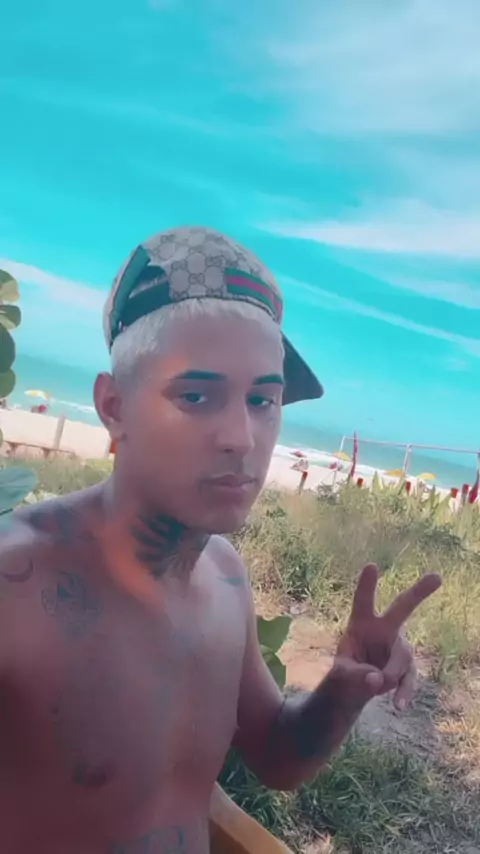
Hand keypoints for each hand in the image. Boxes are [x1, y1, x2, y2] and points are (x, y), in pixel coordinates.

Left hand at [332, 564, 441, 710]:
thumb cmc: (346, 670)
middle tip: (437, 576)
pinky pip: (408, 679)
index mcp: (361, 623)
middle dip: (419, 592)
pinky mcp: (405, 668)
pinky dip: (404, 692)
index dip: (367, 585)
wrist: (356, 688)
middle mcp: (383, 630)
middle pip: (402, 608)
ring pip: (403, 655)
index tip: (371, 566)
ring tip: (374, 684)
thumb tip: (376, 680)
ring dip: (390, 673)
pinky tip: (399, 705)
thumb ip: (354, 675)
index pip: (363, 601)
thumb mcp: (341, 674)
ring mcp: (397, 648)